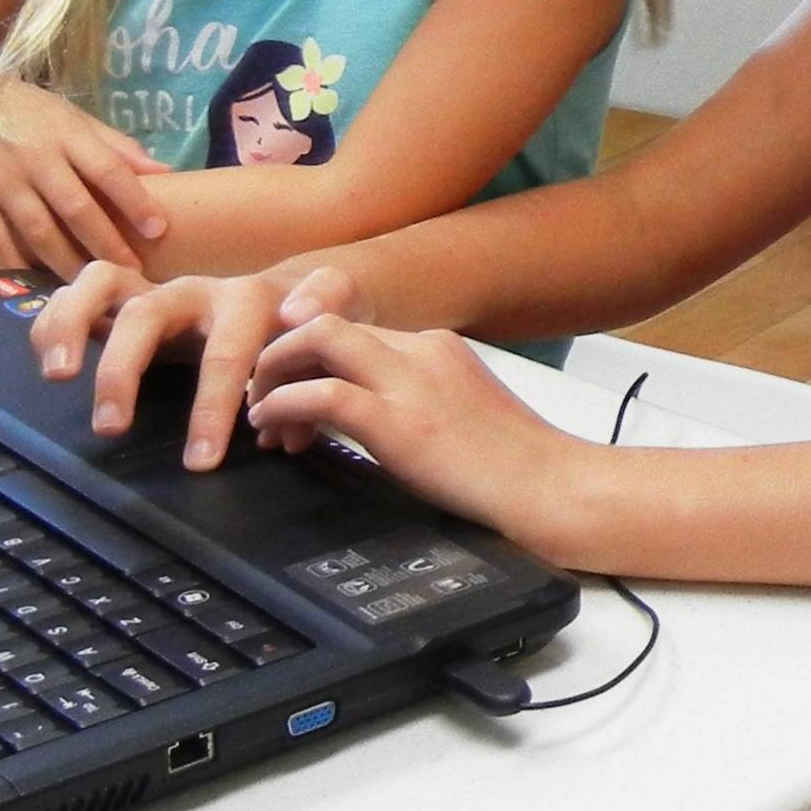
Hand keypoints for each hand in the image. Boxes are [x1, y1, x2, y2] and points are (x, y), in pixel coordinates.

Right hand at [0, 64, 167, 274]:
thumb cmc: (23, 111)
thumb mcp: (71, 117)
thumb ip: (115, 147)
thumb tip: (166, 172)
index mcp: (67, 136)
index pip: (109, 171)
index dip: (135, 201)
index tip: (158, 231)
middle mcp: (37, 160)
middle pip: (77, 209)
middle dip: (107, 245)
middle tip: (133, 275)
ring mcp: (1, 182)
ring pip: (39, 232)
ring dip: (67, 263)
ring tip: (92, 286)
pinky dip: (15, 265)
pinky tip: (36, 284)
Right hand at [30, 260, 358, 467]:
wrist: (298, 295)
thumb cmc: (311, 326)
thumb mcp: (338, 329)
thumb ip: (327, 342)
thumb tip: (297, 354)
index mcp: (247, 303)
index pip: (227, 353)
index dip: (212, 407)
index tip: (199, 462)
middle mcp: (194, 292)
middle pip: (148, 313)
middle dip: (124, 369)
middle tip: (110, 429)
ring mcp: (157, 291)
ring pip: (101, 285)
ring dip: (72, 325)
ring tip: (58, 377)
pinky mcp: (127, 300)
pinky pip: (80, 293)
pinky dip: (56, 318)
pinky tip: (48, 361)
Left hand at [246, 313, 590, 545]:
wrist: (551, 489)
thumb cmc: (516, 468)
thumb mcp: (463, 414)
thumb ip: (421, 401)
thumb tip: (375, 420)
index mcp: (437, 347)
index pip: (353, 329)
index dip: (308, 356)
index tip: (289, 386)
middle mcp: (422, 349)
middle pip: (327, 322)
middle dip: (279, 352)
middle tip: (260, 395)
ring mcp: (411, 381)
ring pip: (317, 339)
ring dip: (272, 371)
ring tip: (260, 413)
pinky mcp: (400, 422)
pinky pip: (322, 394)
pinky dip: (284, 404)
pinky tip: (275, 429)